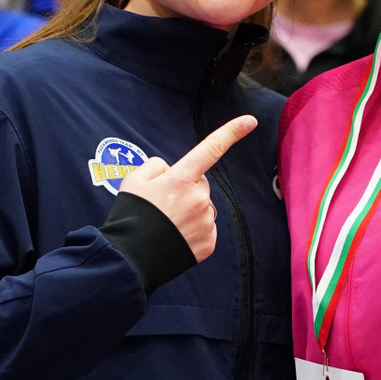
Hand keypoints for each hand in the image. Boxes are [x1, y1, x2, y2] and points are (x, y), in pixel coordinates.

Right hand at [118, 115, 256, 261]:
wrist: (130, 258)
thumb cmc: (131, 215)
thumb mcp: (134, 180)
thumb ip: (156, 167)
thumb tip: (171, 172)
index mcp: (181, 178)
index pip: (210, 149)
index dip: (231, 132)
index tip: (250, 121)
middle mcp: (199, 198)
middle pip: (200, 184)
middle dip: (186, 189)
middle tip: (162, 205)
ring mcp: (206, 222)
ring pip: (203, 208)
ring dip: (189, 211)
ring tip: (166, 224)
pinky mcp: (208, 243)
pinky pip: (205, 229)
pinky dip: (193, 231)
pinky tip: (175, 237)